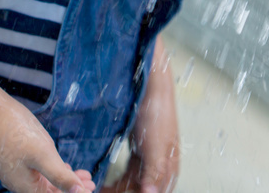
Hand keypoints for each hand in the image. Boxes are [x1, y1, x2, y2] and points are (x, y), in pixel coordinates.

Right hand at [0, 99, 95, 192]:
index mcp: (25, 186)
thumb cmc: (17, 132)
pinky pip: (37, 171)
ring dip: (63, 178)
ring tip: (82, 174)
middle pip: (49, 191)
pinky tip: (62, 166)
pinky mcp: (14, 160)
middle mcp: (18, 183)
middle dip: (70, 187)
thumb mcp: (44, 154)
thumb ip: (60, 176)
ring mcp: (15, 171)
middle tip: (90, 182)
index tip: (91, 188)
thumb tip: (80, 192)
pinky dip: (52, 170)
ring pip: (44, 181)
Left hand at [103, 42, 179, 192]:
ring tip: (99, 189)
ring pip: (133, 184)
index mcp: (168, 168)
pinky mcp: (139, 150)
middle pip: (141, 190)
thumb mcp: (156, 145)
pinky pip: (128, 173)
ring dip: (118, 189)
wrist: (150, 86)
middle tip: (100, 191)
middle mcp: (160, 166)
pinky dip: (116, 179)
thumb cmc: (157, 112)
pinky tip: (104, 180)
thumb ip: (154, 171)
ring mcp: (149, 158)